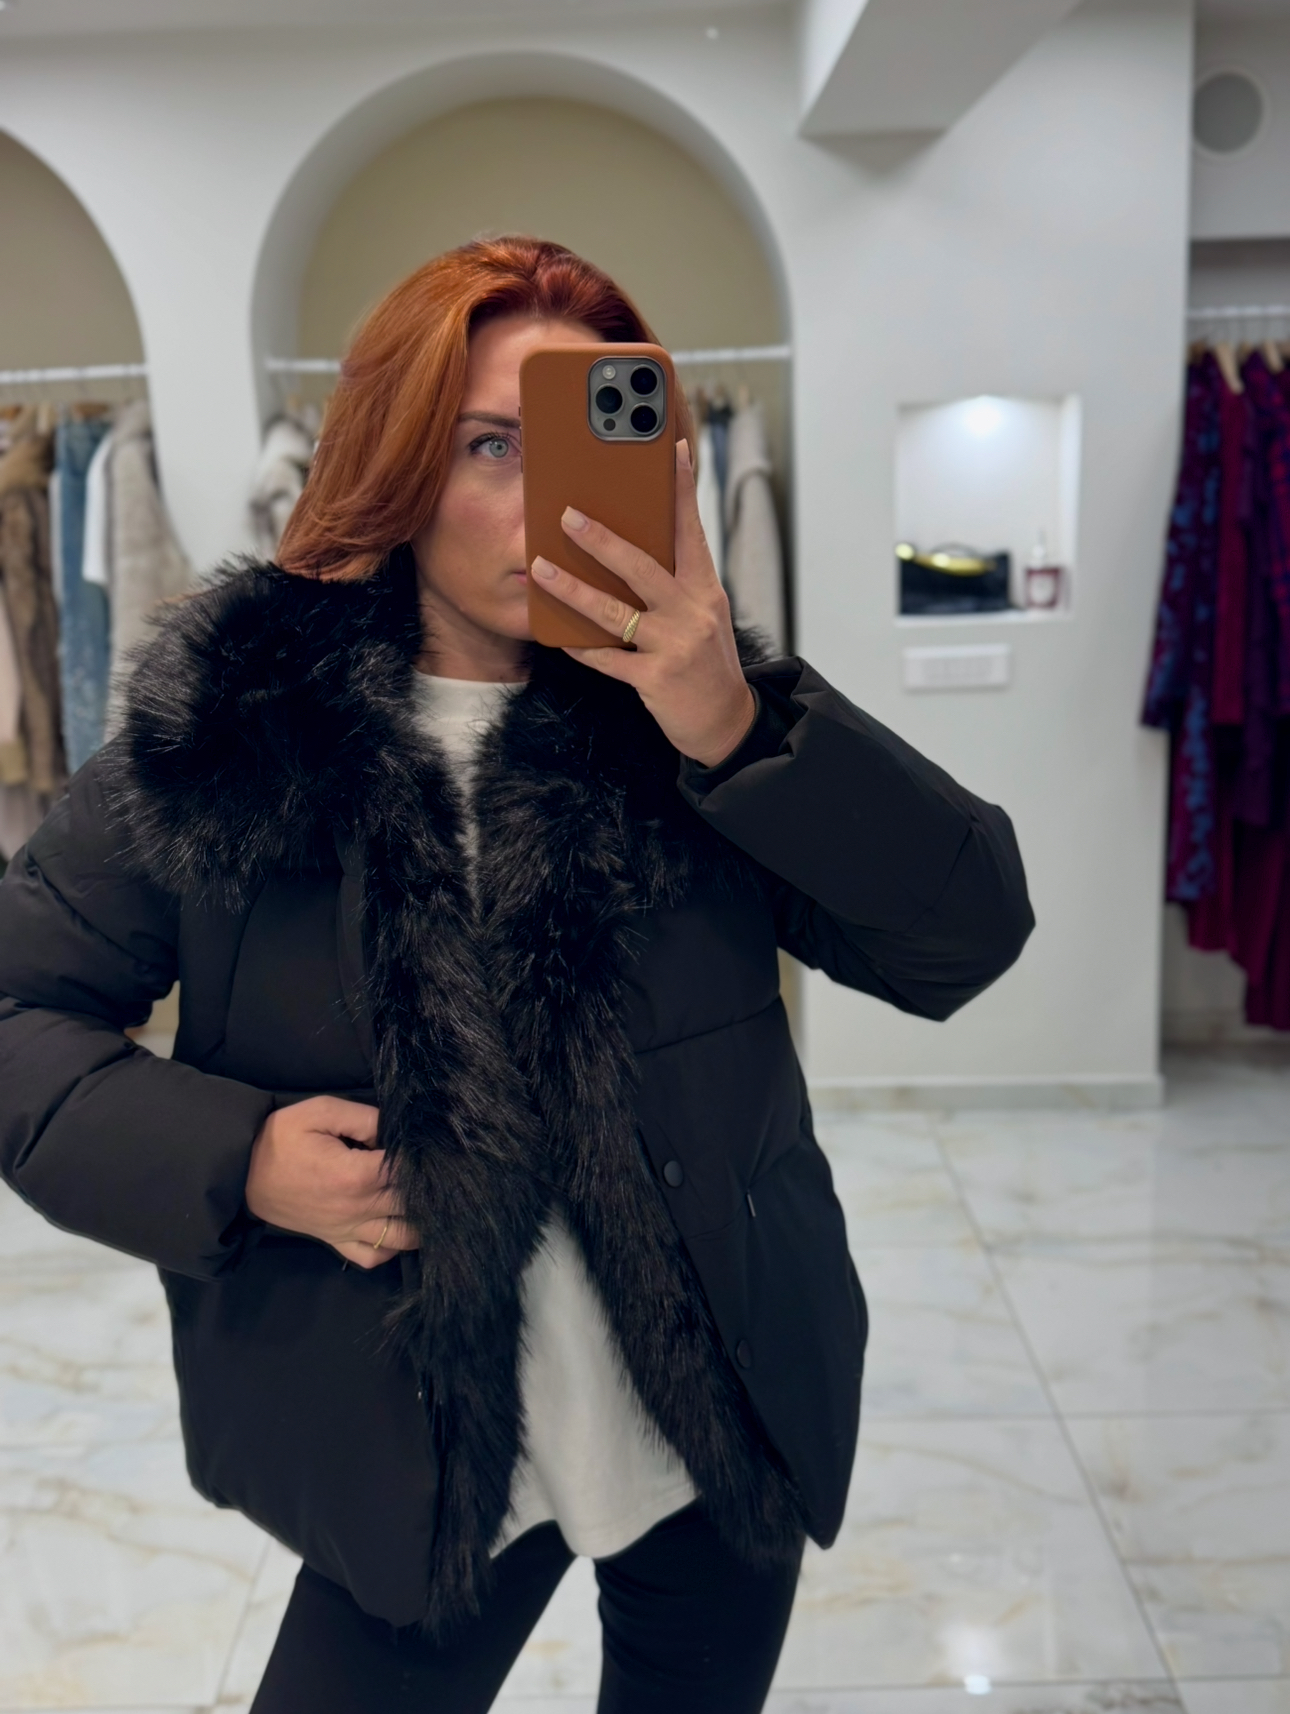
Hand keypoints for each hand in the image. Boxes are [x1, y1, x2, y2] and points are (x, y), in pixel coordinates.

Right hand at [245, 1096, 416, 1268]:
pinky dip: (391, 1248)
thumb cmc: (279, 1139)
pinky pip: (373, 1258)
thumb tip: (394, 1130)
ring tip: (422, 1199)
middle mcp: (357, 1209)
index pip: (407, 1172)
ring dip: (418, 1221)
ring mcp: (348, 1230)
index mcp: (355, 1175)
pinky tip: (395, 1226)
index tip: (427, 1145)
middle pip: (412, 1204)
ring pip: (403, 1238)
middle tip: (431, 1169)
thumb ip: (363, 1117)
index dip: (423, 1157)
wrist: (241, 1174)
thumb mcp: (318, 1111)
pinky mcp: (336, 1241)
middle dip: (426, 1187)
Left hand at [529, 440, 756, 767]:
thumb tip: (629, 548)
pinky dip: (581, 647)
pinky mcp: (656, 679)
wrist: (728, 721)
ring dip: (572, 589)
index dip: (681, 490)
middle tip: (568, 516)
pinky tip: (559, 635)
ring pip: (614, 612)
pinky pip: (608, 659)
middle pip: (642, 567)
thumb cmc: (706, 661)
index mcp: (705, 589)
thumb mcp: (703, 614)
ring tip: (540, 569)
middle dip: (602, 540)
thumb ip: (675, 583)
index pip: (691, 531)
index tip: (670, 450)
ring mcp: (674, 646)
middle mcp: (692, 612)